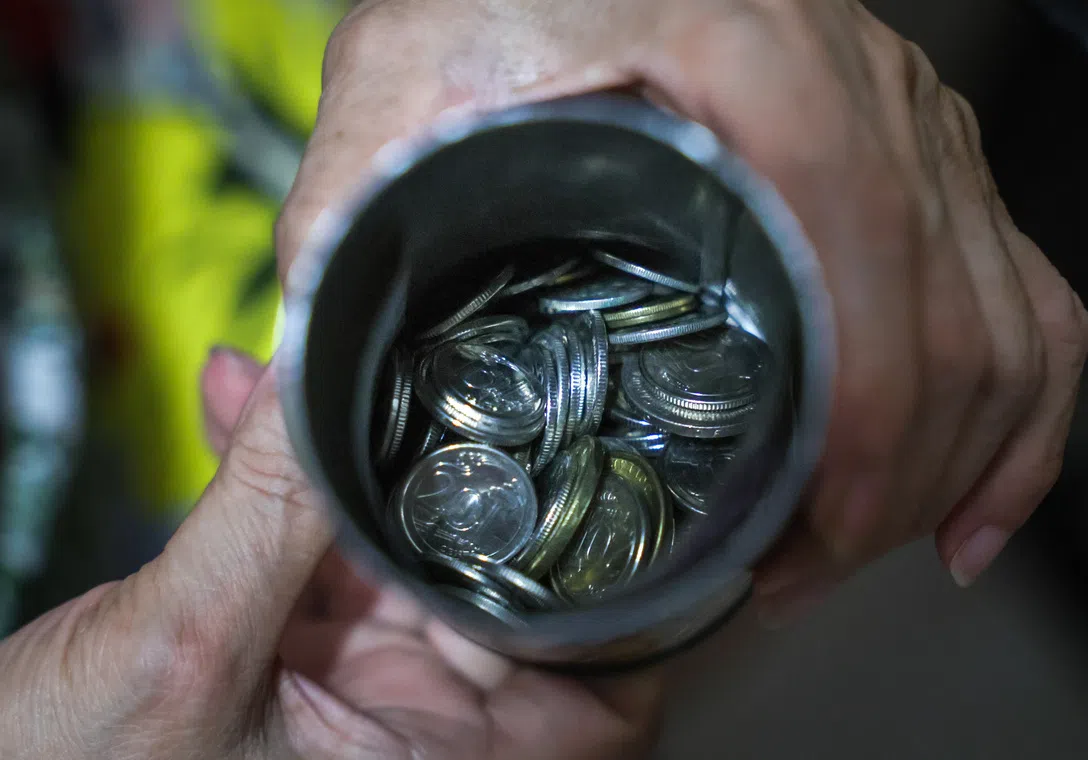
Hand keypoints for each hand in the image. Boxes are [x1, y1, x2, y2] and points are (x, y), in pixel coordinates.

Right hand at [0, 348, 662, 758]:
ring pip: (405, 554)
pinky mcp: (293, 655)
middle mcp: (414, 735)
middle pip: (498, 593)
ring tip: (324, 378)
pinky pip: (323, 555)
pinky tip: (249, 415)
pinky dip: (290, 488)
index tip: (601, 476)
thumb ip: (265, 515)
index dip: (612, 586)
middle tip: (448, 386)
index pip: (591, 686)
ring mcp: (354, 691)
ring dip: (360, 465)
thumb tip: (322, 381)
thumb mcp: (182, 649)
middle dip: (463, 481)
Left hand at [276, 0, 1087, 619]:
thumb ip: (351, 206)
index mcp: (747, 57)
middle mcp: (857, 80)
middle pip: (949, 310)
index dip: (862, 419)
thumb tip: (306, 361)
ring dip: (958, 459)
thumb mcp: (406, 77)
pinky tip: (970, 500)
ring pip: (1004, 312)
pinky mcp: (918, 152)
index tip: (811, 527)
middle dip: (897, 477)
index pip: (860, 252)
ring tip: (865, 550)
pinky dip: (1018, 409)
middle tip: (801, 568)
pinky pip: (1024, 289)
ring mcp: (904, 117)